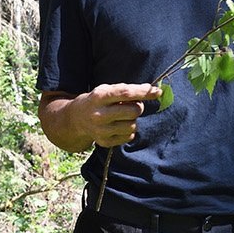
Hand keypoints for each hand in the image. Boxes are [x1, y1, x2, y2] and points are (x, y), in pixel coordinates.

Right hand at [40, 83, 161, 151]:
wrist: (76, 119)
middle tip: (132, 106)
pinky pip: (129, 136)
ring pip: (133, 125)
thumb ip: (127, 90)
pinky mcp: (104, 142)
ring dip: (133, 120)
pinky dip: (129, 130)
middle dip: (138, 107)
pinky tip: (119, 126)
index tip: (157, 91)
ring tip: (123, 116)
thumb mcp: (107, 90)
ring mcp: (101, 130)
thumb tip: (153, 91)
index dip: (144, 92)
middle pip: (133, 111)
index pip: (126, 93)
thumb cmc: (98, 100)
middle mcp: (99, 114)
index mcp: (99, 97)